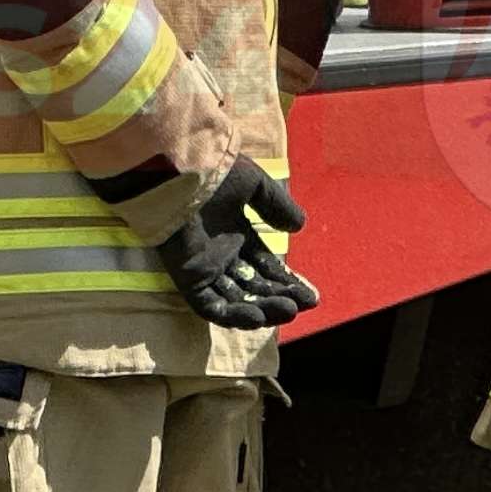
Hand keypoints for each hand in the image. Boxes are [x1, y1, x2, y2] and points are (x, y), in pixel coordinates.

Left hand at [154, 158, 319, 329]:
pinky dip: (233, 315)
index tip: (310, 295)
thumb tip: (299, 226)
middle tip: (304, 305)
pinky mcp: (188, 280)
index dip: (286, 282)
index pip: (264, 266)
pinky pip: (210, 307)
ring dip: (263, 309)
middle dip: (280, 297)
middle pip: (254, 286)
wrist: (180, 175)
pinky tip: (258, 317)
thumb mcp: (254, 184)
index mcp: (235, 234)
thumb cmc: (215, 173)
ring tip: (289, 311)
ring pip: (236, 300)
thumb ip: (275, 204)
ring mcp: (205, 269)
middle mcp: (221, 255)